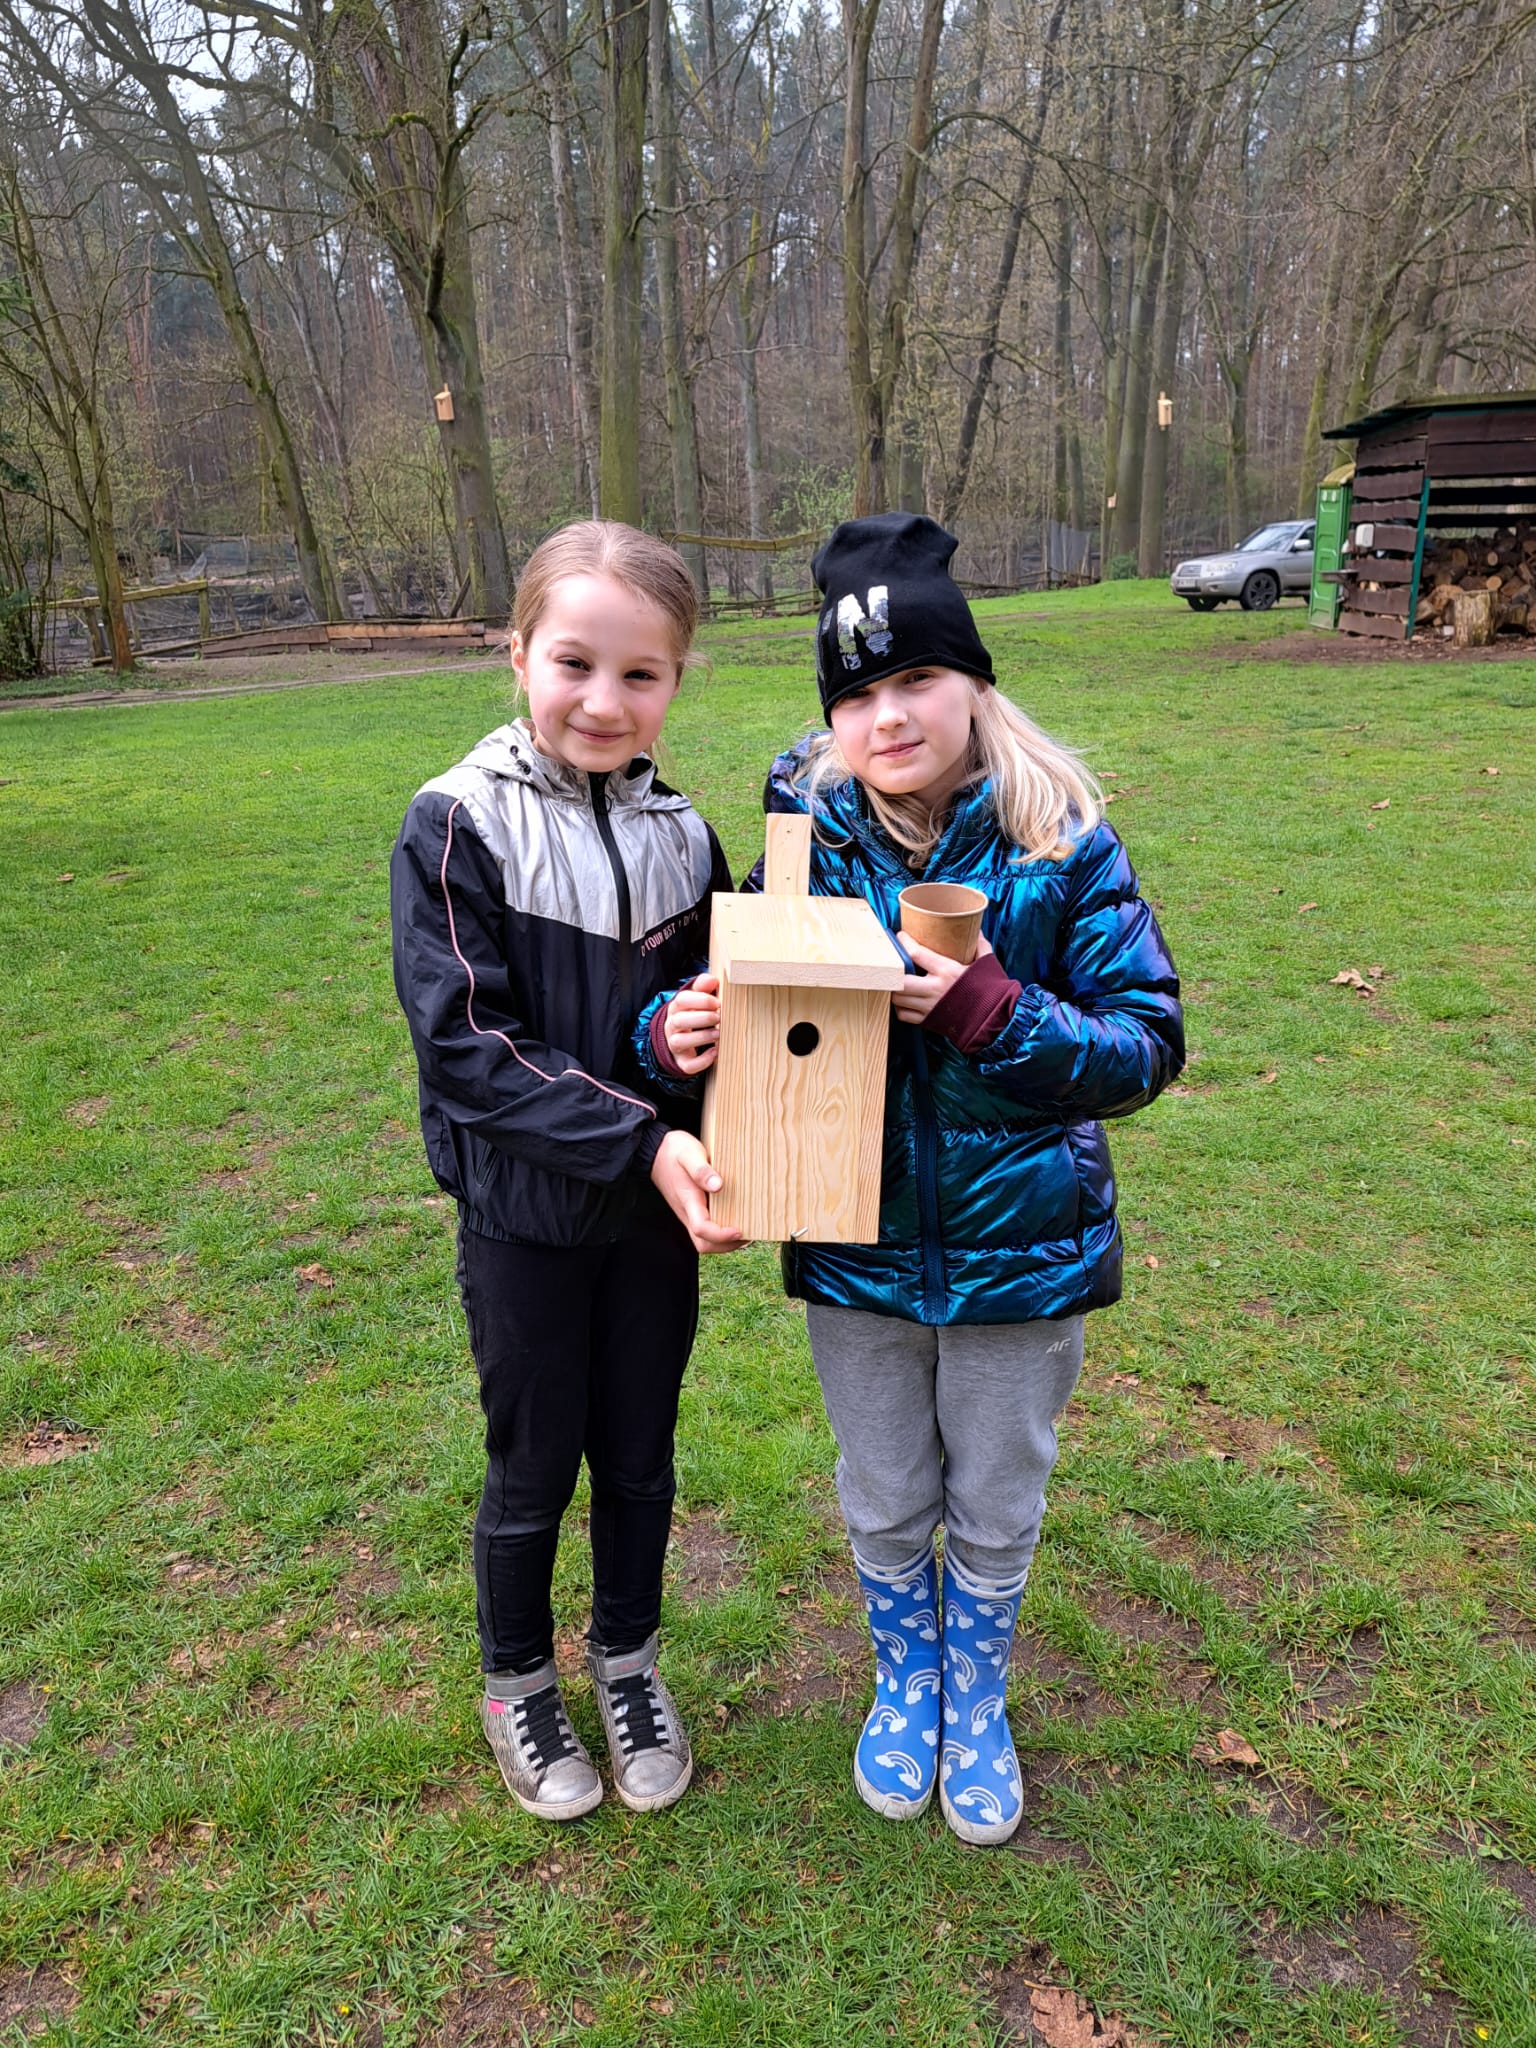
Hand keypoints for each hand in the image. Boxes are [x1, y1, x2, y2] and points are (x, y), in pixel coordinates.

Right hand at [650, 1129, 744, 1253]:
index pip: (702, 1229)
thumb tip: (718, 1186)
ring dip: (725, 1242)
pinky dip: (721, 1232)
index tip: (739, 1230)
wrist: (656, 1152)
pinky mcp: (692, 1210)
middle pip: (703, 1244)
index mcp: (688, 1200)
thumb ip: (701, 1170)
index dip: (721, 1235)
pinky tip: (736, 1219)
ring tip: (746, 1230)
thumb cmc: (674, 1151)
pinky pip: (706, 1230)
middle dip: (726, 1245)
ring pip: (704, 1240)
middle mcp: (687, 1212)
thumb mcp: (689, 1154)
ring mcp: (689, 1213)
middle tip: (748, 1234)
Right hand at [663, 975, 721, 1074]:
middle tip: (719, 1017)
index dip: (700, 1000)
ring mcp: (674, 1044)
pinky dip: (702, 1061)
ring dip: (702, 1037)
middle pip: (679, 1021)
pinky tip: (715, 1052)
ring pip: (680, 1042)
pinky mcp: (682, 1061)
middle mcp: (672, 1026)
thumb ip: (703, 987)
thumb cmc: (693, 1015)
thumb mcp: (696, 999)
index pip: (682, 1000)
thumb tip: (713, 979)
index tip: (717, 1002)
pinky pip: (687, 1064)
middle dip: (702, 1018)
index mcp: (676, 1008)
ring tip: (719, 1034)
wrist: (679, 1038)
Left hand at [893, 932, 991, 1024]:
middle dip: (893, 973)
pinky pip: (904, 1015)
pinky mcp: (929, 1020)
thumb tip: (975, 930)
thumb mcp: (986, 964)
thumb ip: (980, 946)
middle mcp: (935, 989)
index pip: (915, 953)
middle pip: (900, 981)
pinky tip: (906, 1001)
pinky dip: (901, 1008)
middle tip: (893, 965)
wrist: (995, 1020)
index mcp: (947, 971)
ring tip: (897, 982)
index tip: (900, 937)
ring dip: (895, 990)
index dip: (903, 942)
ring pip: (898, 999)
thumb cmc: (991, 991)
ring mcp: (930, 1006)